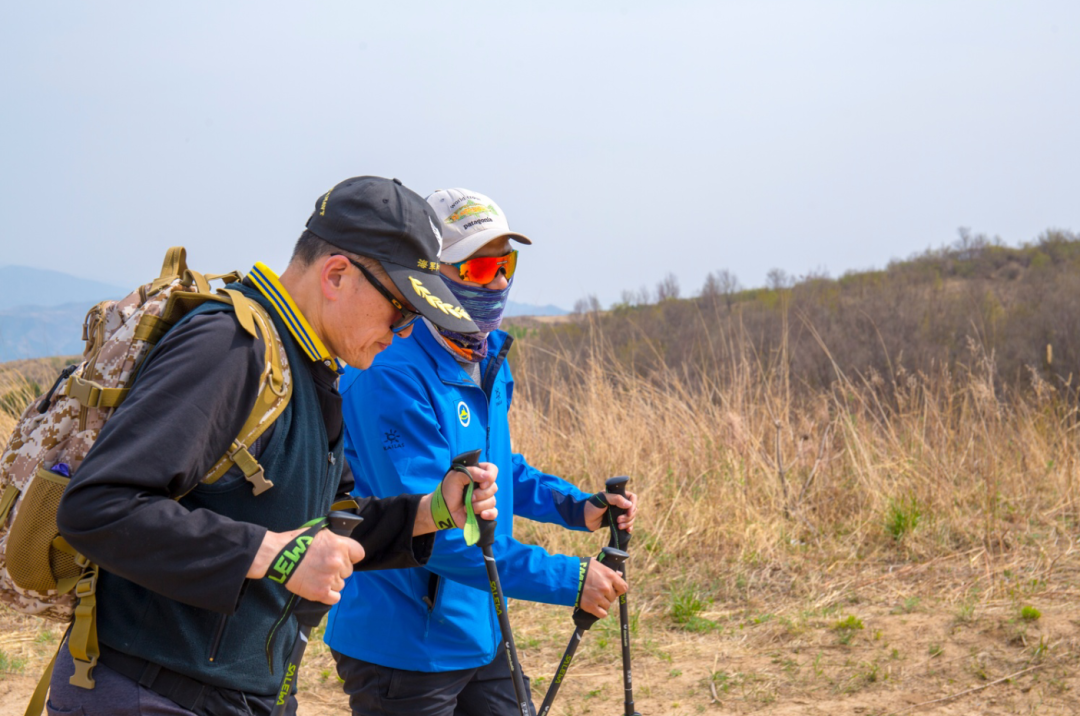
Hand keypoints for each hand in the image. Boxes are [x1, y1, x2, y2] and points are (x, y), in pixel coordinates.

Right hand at [248, 528, 364, 604]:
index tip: (343, 559)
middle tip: (323, 567)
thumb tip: (345, 549)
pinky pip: (335, 598)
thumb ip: (337, 541)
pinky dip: (329, 595)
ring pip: (341, 585)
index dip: (350, 557)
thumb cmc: (298, 542)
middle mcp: (338, 562)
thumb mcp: (322, 533)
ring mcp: (330, 578)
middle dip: (339, 570)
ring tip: (318, 576)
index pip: (359, 554)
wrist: (278, 555)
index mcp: (340, 545)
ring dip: (332, 583)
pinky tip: (321, 589)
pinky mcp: (320, 592)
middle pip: (348, 571)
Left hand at [442, 462, 498, 525]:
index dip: (491, 476)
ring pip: (492, 501)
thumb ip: (471, 472)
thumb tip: (488, 476)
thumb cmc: (448, 491)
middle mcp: (483, 487)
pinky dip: (489, 514)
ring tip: (467, 507)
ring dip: (479, 505)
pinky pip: (494, 512)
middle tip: (469, 497)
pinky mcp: (484, 512)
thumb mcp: (455, 477)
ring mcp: (484, 500)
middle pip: (493, 488)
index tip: (481, 484)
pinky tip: (481, 515)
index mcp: (478, 475)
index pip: (492, 470)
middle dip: (481, 494)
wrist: (443, 510)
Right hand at [578, 558, 627, 618]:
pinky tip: (594, 608)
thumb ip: (609, 570)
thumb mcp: (595, 564)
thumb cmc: (580, 568)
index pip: (623, 587)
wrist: (565, 576)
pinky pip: (602, 614)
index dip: (619, 589)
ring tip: (593, 598)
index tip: (614, 589)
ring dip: (602, 604)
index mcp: (609, 575)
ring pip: (607, 606)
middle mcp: (606, 587)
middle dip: (607, 596)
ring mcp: (599, 597)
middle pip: (613, 597)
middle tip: (598, 592)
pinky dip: (599, 612)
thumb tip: (619, 574)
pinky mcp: (591, 606)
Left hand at [584, 490, 637, 532]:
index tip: (628, 512)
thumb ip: (615, 499)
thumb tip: (629, 504)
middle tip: (619, 520)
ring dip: (628, 523)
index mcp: (617, 495)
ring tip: (619, 526)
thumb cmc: (591, 506)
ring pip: (631, 517)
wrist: (583, 518)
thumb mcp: (602, 499)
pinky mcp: (617, 521)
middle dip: (628, 516)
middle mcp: (620, 503)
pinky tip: (627, 530)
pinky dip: (629, 527)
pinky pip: (627, 524)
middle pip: (633, 509)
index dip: (633, 505)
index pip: (632, 497)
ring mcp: (619, 512)